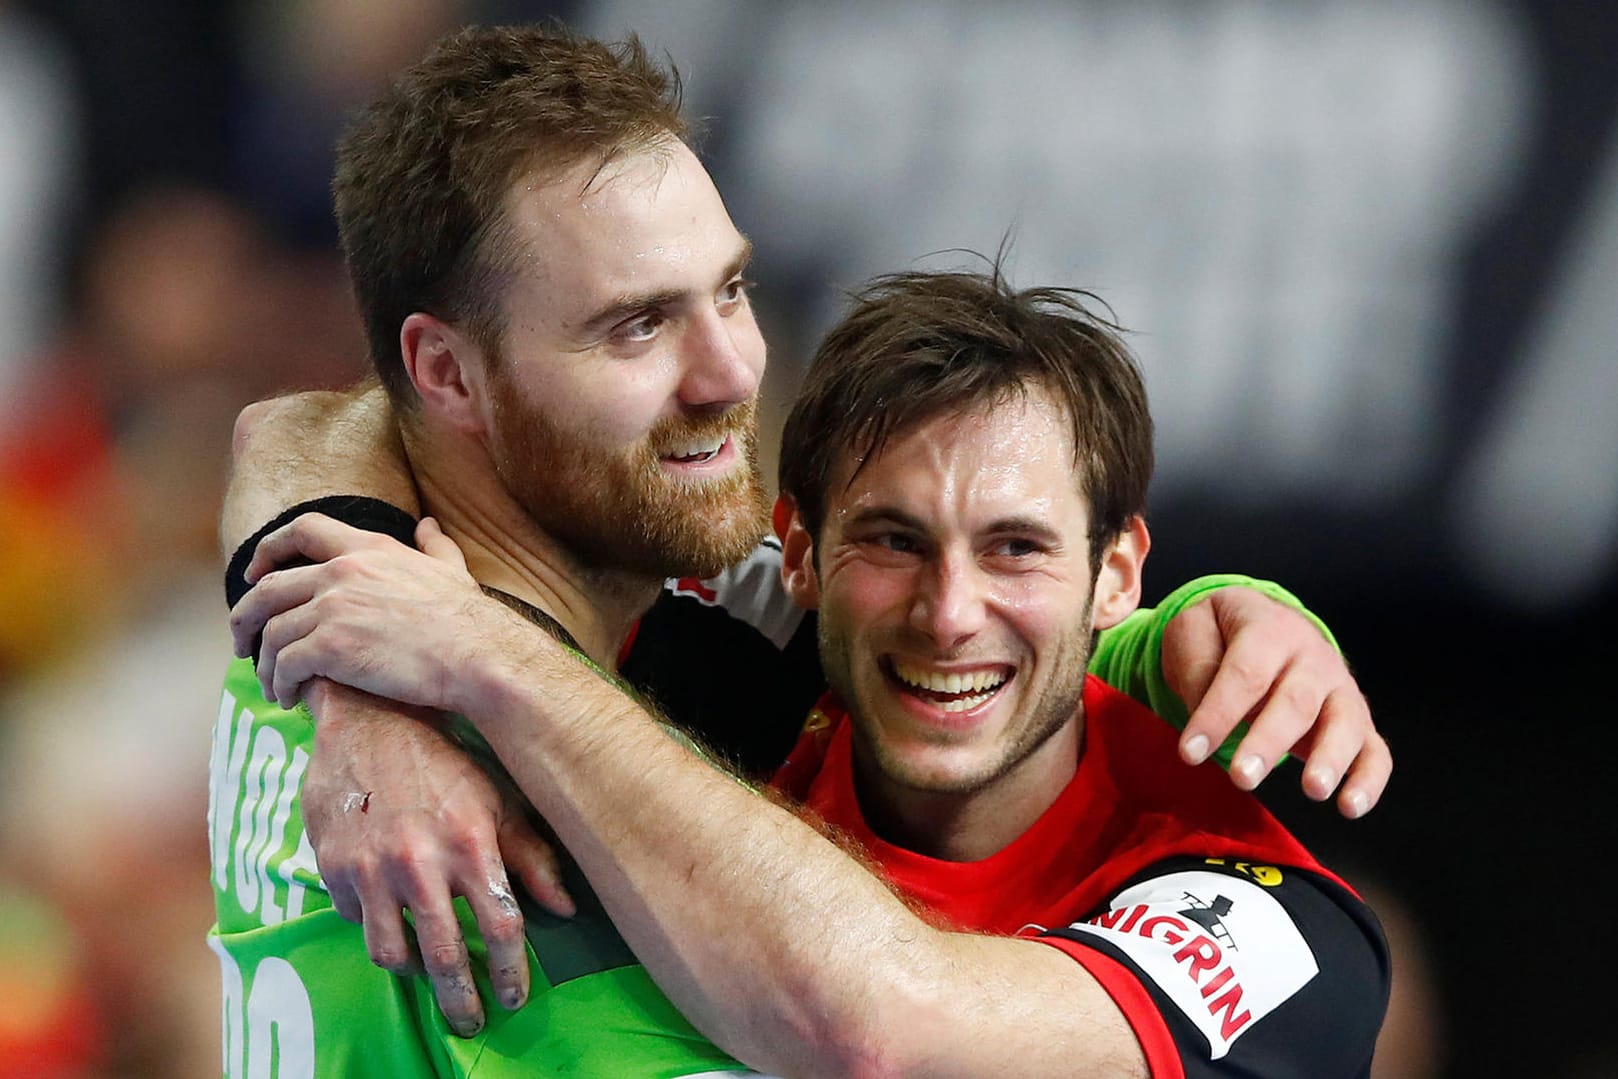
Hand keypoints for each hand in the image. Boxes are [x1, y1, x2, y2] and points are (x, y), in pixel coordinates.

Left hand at [230, 513, 521, 709]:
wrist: (479, 655)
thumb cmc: (470, 620)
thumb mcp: (452, 569)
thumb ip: (435, 545)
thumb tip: (429, 524)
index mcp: (369, 548)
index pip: (302, 530)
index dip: (269, 549)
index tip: (255, 574)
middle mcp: (343, 570)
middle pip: (269, 586)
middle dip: (246, 617)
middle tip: (243, 644)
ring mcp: (334, 607)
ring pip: (272, 633)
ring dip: (265, 664)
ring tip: (273, 688)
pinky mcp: (331, 647)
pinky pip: (285, 665)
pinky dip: (280, 684)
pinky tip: (289, 699)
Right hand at [302, 679, 573, 1035]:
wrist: (368, 718)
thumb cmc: (444, 759)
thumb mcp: (497, 798)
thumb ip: (532, 855)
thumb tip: (566, 908)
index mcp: (471, 842)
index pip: (501, 928)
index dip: (510, 973)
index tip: (515, 997)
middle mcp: (421, 861)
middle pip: (445, 956)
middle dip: (461, 1000)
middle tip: (471, 1021)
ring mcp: (372, 867)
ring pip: (393, 953)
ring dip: (415, 971)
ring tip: (428, 973)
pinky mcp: (334, 867)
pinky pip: (358, 921)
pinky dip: (377, 927)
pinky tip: (391, 916)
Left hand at [1162, 587, 1390, 817]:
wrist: (1264, 623)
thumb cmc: (1221, 635)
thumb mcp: (1193, 629)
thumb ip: (1196, 667)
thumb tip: (1206, 716)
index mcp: (1269, 629)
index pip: (1245, 673)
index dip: (1218, 714)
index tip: (1190, 753)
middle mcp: (1313, 658)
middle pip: (1296, 701)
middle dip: (1269, 742)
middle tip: (1243, 777)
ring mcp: (1341, 689)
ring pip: (1345, 723)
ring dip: (1331, 759)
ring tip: (1314, 791)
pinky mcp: (1357, 722)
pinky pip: (1375, 751)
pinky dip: (1369, 779)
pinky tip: (1350, 807)